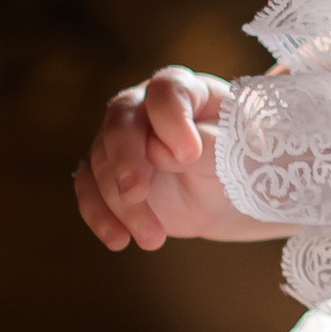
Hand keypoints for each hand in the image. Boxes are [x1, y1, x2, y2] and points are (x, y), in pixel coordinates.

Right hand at [74, 67, 239, 251]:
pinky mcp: (107, 173)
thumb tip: (157, 152)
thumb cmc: (241, 161)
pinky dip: (100, 216)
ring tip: (153, 239)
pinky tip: (118, 240)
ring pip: (102, 162)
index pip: (167, 91)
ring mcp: (121, 140)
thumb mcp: (240, 155)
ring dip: (123, 204)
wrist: (227, 193)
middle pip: (120, 121)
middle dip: (125, 158)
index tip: (188, 154)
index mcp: (184, 91)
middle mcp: (144, 108)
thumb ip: (208, 147)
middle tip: (136, 192)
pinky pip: (89, 190)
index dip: (172, 119)